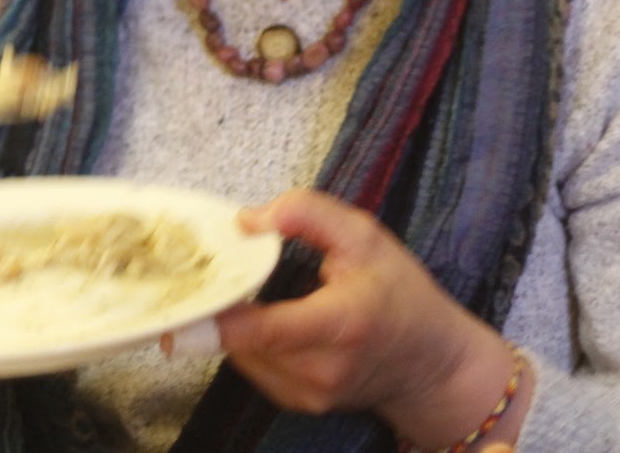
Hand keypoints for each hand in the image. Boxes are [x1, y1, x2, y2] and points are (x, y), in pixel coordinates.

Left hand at [215, 190, 524, 449]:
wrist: (434, 364)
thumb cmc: (400, 293)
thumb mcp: (364, 236)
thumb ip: (306, 214)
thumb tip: (246, 221)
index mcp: (341, 323)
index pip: (267, 330)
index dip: (217, 317)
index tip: (185, 296)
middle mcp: (323, 368)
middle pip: (243, 340)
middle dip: (220, 306)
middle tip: (207, 273)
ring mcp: (312, 394)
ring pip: (241, 355)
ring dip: (232, 325)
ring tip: (241, 292)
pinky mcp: (301, 404)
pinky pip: (254, 368)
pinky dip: (248, 343)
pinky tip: (263, 319)